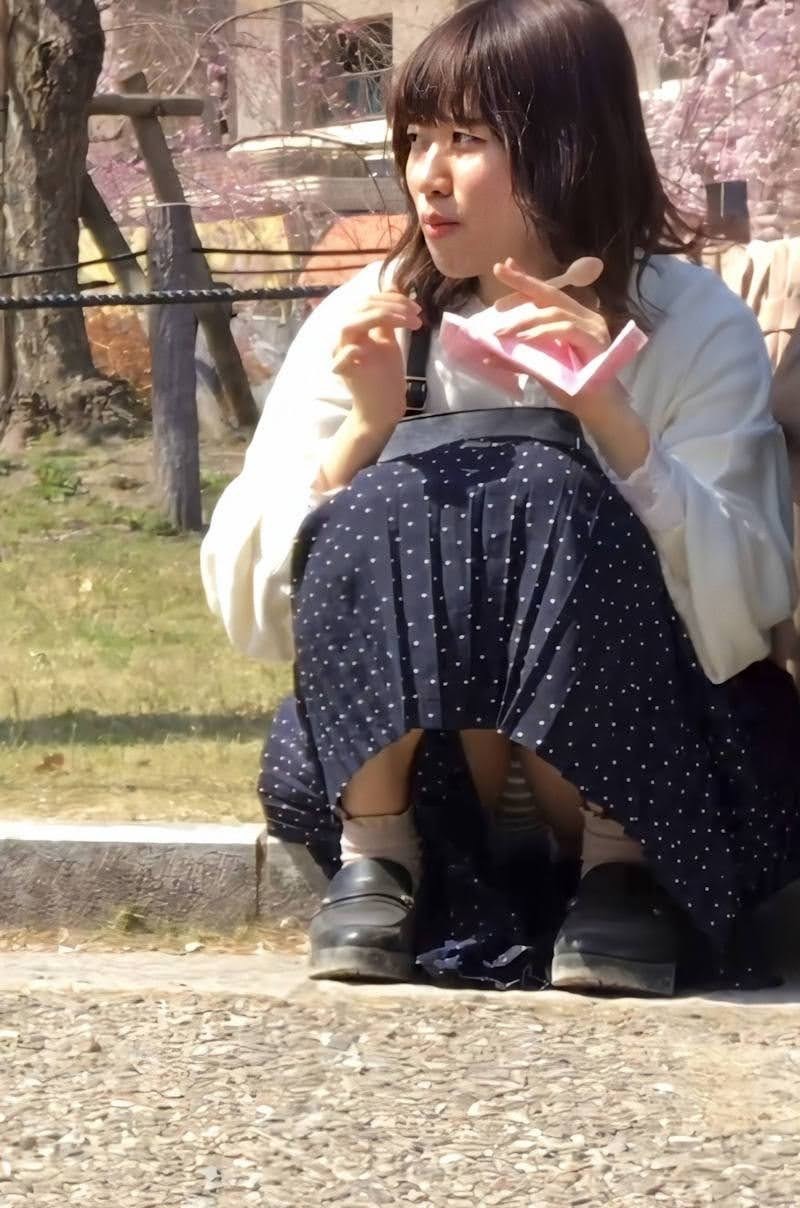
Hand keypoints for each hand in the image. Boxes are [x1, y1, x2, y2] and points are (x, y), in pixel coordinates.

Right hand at [332, 290, 421, 430]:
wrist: (382, 406)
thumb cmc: (384, 373)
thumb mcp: (387, 340)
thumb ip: (387, 317)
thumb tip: (392, 289)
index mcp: (353, 327)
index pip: (368, 301)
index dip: (393, 299)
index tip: (417, 309)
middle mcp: (343, 338)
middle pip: (361, 308)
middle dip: (392, 306)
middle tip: (417, 315)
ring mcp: (341, 354)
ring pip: (349, 325)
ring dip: (382, 316)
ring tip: (408, 322)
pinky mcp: (345, 372)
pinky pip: (342, 356)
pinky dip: (353, 349)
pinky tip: (373, 344)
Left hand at [492, 258, 620, 414]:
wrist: (598, 410)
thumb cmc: (573, 388)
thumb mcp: (540, 368)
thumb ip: (519, 356)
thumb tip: (488, 353)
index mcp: (576, 319)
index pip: (548, 295)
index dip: (526, 281)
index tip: (504, 267)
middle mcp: (587, 318)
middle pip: (552, 294)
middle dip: (523, 282)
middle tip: (500, 271)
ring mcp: (593, 328)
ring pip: (555, 313)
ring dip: (525, 320)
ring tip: (501, 332)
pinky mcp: (595, 342)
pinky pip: (565, 331)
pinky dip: (542, 333)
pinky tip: (524, 339)